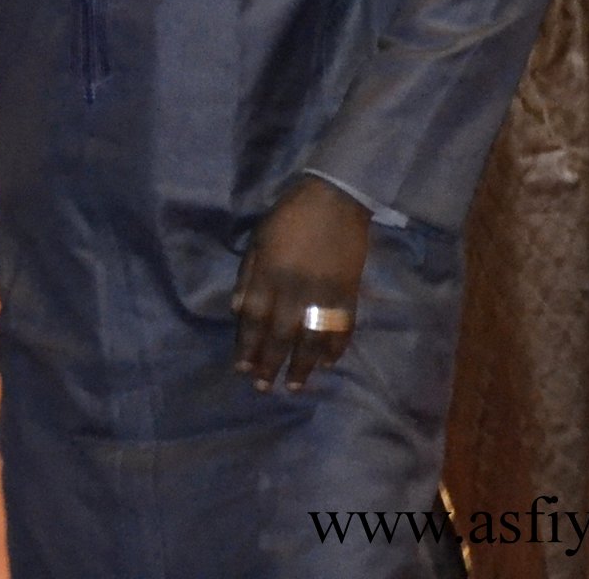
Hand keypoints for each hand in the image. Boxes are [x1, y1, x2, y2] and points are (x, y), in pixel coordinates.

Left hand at [233, 175, 370, 391]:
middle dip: (271, 363)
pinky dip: (335, 347)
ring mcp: (325, 293)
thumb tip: (238, 311)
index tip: (241, 369)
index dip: (247, 346)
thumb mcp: (258, 240)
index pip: (255, 319)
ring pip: (311, 338)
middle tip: (263, 388)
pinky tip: (327, 362)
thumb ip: (248, 276)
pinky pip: (342, 327)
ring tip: (295, 386)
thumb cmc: (289, 216)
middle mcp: (295, 289)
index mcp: (269, 274)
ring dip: (303, 365)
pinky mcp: (349, 293)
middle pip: (281, 334)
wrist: (335, 199)